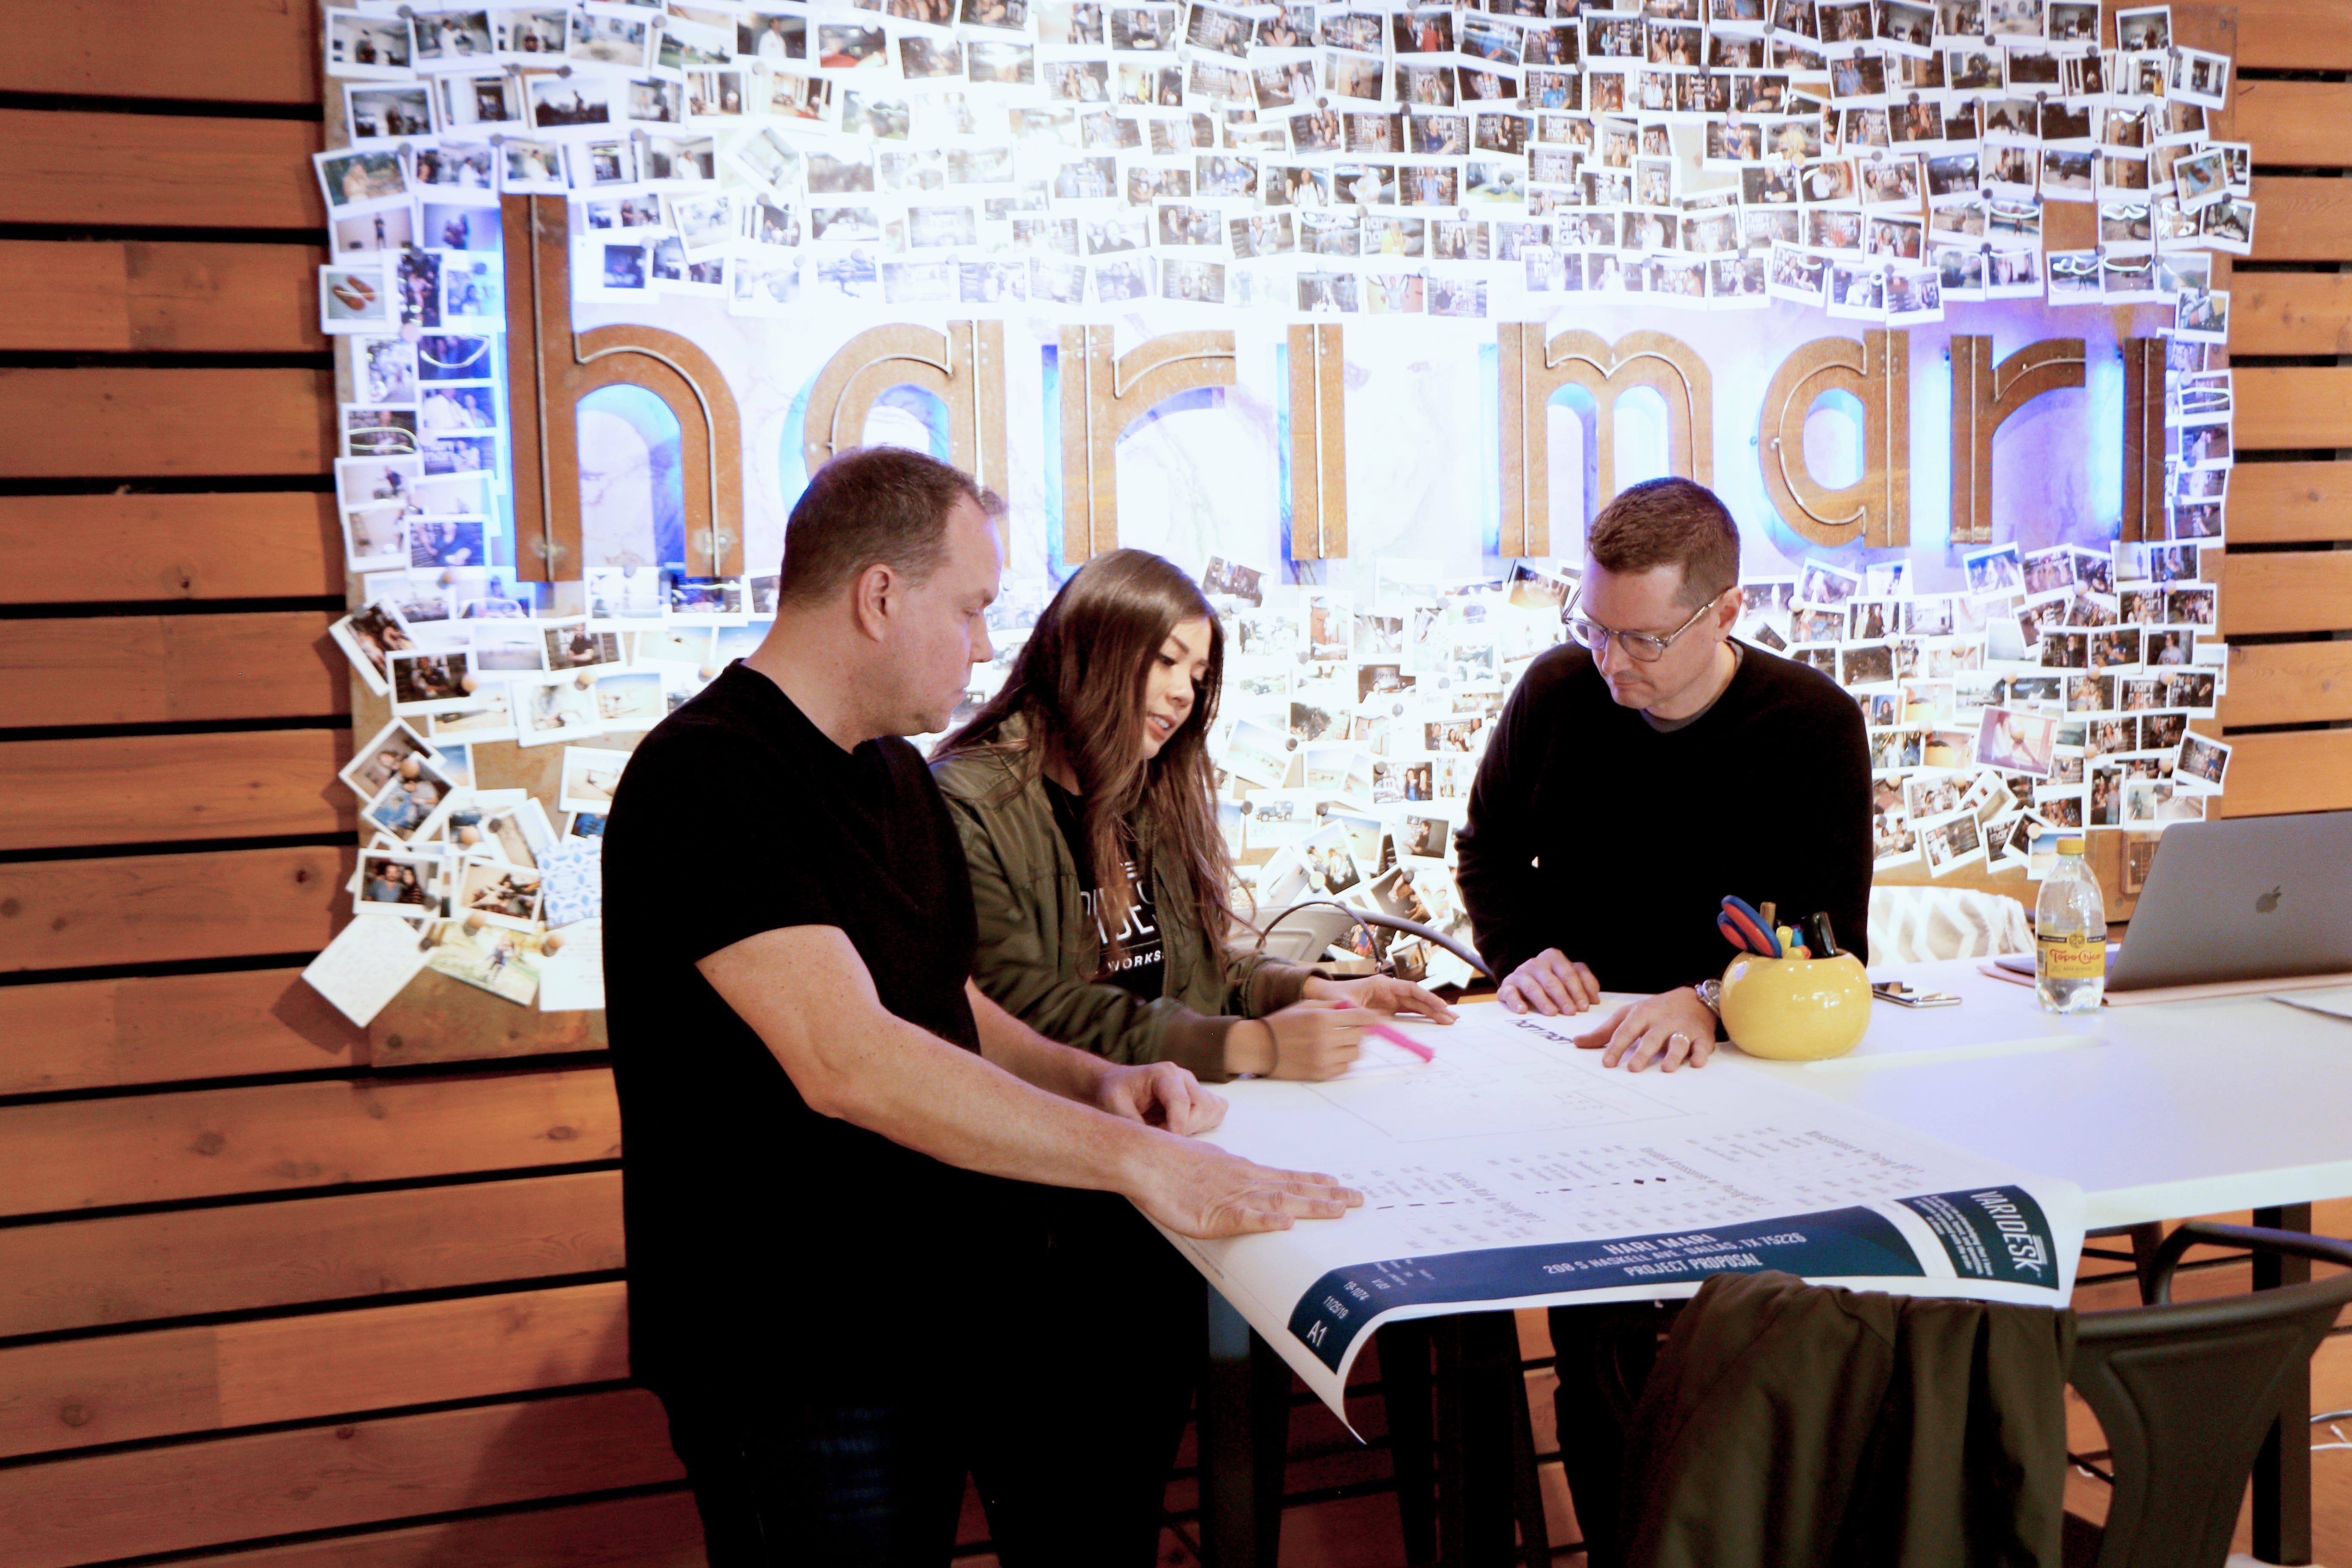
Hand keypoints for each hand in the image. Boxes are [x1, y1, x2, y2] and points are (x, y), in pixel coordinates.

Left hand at [1098, 1061, 1226, 1136]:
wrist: (1117, 1084)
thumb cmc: (1115, 1092)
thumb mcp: (1114, 1105)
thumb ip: (1132, 1122)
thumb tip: (1153, 1143)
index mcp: (1164, 1073)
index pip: (1181, 1102)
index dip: (1175, 1128)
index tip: (1162, 1145)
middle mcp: (1184, 1076)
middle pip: (1201, 1108)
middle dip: (1183, 1129)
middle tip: (1159, 1136)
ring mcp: (1194, 1085)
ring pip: (1211, 1111)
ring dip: (1194, 1128)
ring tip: (1167, 1131)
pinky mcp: (1200, 1096)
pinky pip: (1215, 1112)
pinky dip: (1203, 1124)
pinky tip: (1181, 1128)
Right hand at [1127, 1135, 1364, 1238]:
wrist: (1145, 1157)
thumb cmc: (1168, 1161)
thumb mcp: (1205, 1166)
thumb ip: (1225, 1178)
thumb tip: (1233, 1184)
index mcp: (1242, 1171)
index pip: (1286, 1177)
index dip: (1314, 1183)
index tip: (1338, 1186)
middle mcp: (1244, 1180)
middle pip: (1293, 1188)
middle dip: (1328, 1196)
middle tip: (1358, 1199)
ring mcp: (1232, 1195)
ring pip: (1279, 1200)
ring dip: (1311, 1205)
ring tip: (1339, 1209)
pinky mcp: (1214, 1213)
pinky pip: (1246, 1218)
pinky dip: (1268, 1220)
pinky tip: (1287, 1223)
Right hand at [1233, 999, 1367, 1080]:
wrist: (1261, 1047)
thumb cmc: (1283, 1023)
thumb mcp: (1306, 1005)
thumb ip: (1332, 1005)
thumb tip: (1356, 1009)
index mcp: (1322, 1018)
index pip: (1360, 1017)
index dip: (1371, 1017)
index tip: (1376, 1018)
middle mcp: (1325, 1039)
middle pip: (1361, 1035)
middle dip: (1361, 1030)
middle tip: (1354, 1028)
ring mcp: (1324, 1059)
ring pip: (1356, 1052)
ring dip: (1353, 1045)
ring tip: (1341, 1041)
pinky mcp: (1321, 1073)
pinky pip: (1345, 1067)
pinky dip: (1343, 1059)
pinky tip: (1332, 1053)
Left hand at [1303, 973, 1457, 1023]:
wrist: (1323, 997)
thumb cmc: (1333, 998)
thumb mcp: (1346, 1006)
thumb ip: (1361, 1014)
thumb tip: (1379, 1024)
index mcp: (1382, 985)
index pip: (1410, 990)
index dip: (1427, 998)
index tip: (1440, 1006)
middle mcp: (1389, 990)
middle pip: (1417, 998)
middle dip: (1435, 1007)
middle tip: (1452, 1017)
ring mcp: (1389, 999)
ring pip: (1416, 1005)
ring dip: (1432, 1012)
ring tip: (1449, 1020)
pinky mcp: (1388, 1008)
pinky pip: (1409, 1011)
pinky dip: (1421, 1016)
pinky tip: (1434, 1021)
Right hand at [1498, 949, 1599, 1015]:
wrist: (1521, 984)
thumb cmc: (1550, 982)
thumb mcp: (1569, 979)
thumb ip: (1584, 983)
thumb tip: (1594, 999)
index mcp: (1553, 957)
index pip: (1569, 973)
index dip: (1578, 990)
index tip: (1585, 1007)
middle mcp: (1536, 963)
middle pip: (1552, 981)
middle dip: (1563, 997)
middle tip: (1571, 1012)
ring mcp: (1520, 973)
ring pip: (1533, 987)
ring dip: (1543, 1001)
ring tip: (1552, 1013)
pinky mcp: (1507, 986)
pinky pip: (1510, 992)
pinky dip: (1516, 1001)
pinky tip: (1523, 1010)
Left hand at [1571, 989, 1718, 1072]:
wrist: (1694, 999)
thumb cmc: (1656, 1010)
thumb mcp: (1629, 1015)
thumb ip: (1605, 1031)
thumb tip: (1577, 1043)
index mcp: (1642, 1014)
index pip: (1626, 1031)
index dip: (1616, 1046)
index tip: (1607, 1063)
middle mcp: (1662, 1021)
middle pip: (1652, 1037)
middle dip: (1643, 1052)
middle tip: (1633, 1068)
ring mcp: (1683, 1028)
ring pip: (1678, 1041)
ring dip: (1673, 1055)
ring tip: (1667, 1068)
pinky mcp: (1702, 1036)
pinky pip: (1702, 1045)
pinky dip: (1701, 1054)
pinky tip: (1697, 1063)